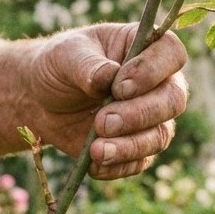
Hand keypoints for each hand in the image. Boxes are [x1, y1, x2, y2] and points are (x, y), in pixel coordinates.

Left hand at [25, 23, 188, 179]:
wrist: (41, 98)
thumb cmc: (60, 65)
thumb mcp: (66, 55)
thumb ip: (88, 65)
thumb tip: (108, 77)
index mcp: (146, 47)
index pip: (172, 54)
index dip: (153, 72)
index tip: (119, 86)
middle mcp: (158, 83)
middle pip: (173, 100)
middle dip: (139, 115)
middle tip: (103, 121)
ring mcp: (151, 118)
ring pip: (160, 136)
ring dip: (130, 146)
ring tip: (96, 150)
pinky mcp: (136, 147)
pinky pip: (139, 162)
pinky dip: (118, 165)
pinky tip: (94, 165)